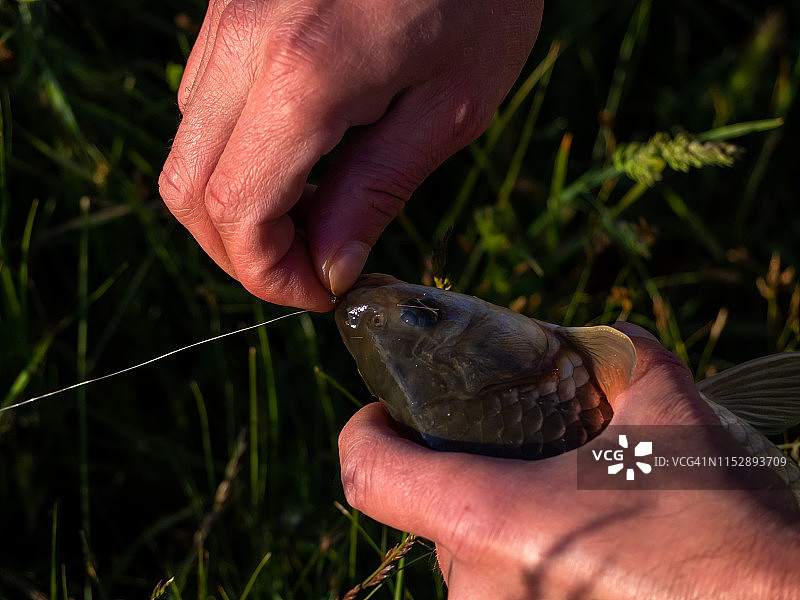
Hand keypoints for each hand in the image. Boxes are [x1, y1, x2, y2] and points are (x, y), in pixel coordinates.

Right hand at [159, 0, 542, 309]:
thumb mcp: (450, 107)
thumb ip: (378, 192)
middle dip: (240, 251)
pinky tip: (298, 160)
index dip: (269, 275)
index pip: (237, 212)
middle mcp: (242, 43)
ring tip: (313, 214)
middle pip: (186, 188)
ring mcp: (225, 18)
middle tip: (310, 267)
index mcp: (303, 76)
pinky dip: (236, 155)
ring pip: (186, 148)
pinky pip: (202, 103)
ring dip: (235, 204)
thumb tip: (330, 268)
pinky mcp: (229, 8)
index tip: (320, 291)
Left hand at [338, 324, 799, 598]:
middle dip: (472, 479)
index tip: (386, 413)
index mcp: (486, 518)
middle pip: (435, 514)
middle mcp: (476, 591)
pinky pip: (507, 595)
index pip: (368, 473)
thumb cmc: (723, 525)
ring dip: (508, 527)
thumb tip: (595, 342)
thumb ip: (618, 359)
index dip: (367, 432)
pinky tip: (593, 553)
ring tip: (576, 512)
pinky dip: (531, 566)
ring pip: (473, 562)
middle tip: (530, 459)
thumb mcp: (667, 412)